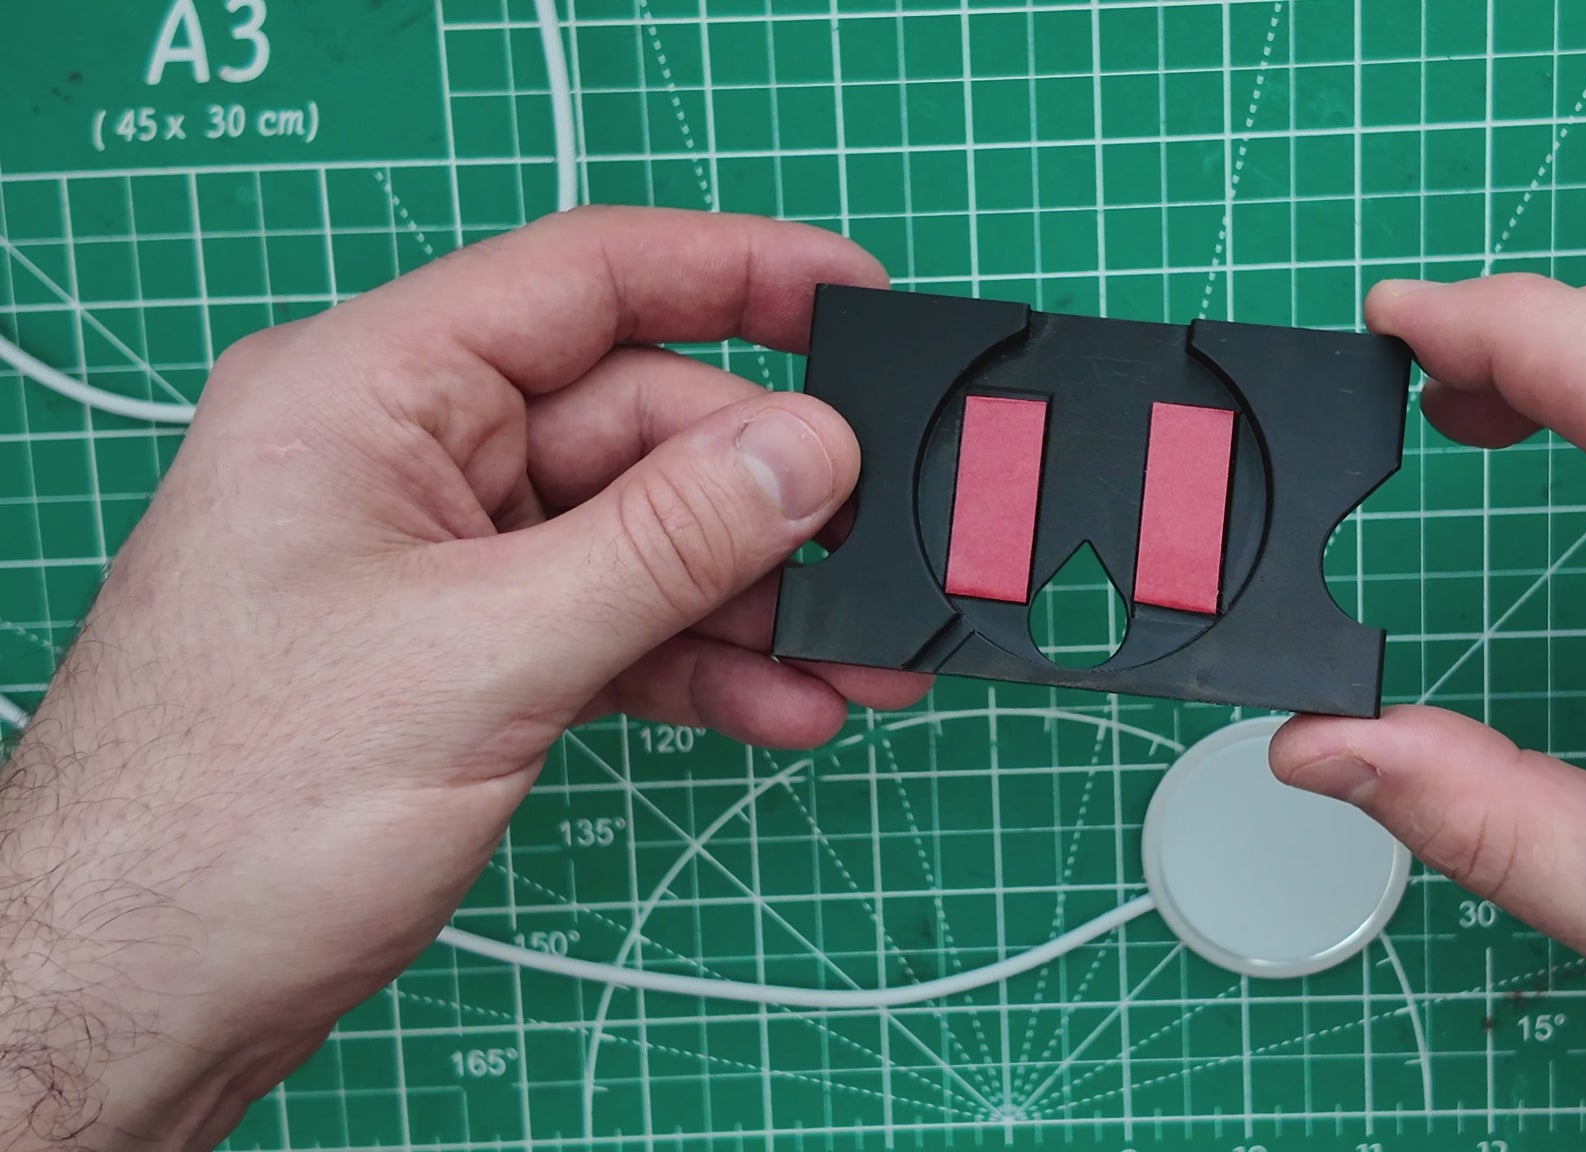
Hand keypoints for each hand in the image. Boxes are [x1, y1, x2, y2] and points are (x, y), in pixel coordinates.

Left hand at [0, 207, 928, 1145]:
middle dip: (767, 497)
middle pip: (634, 426)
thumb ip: (662, 544)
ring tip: (862, 656)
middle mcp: (404, 457)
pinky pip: (614, 623)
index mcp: (367, 393)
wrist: (137, 990)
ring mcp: (436, 559)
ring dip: (753, 599)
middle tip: (881, 553)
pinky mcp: (462, 652)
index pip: (582, 282)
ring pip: (638, 536)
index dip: (736, 274)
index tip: (858, 298)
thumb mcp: (482, 655)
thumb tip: (806, 452)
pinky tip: (780, 703)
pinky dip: (698, 663)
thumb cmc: (228, 810)